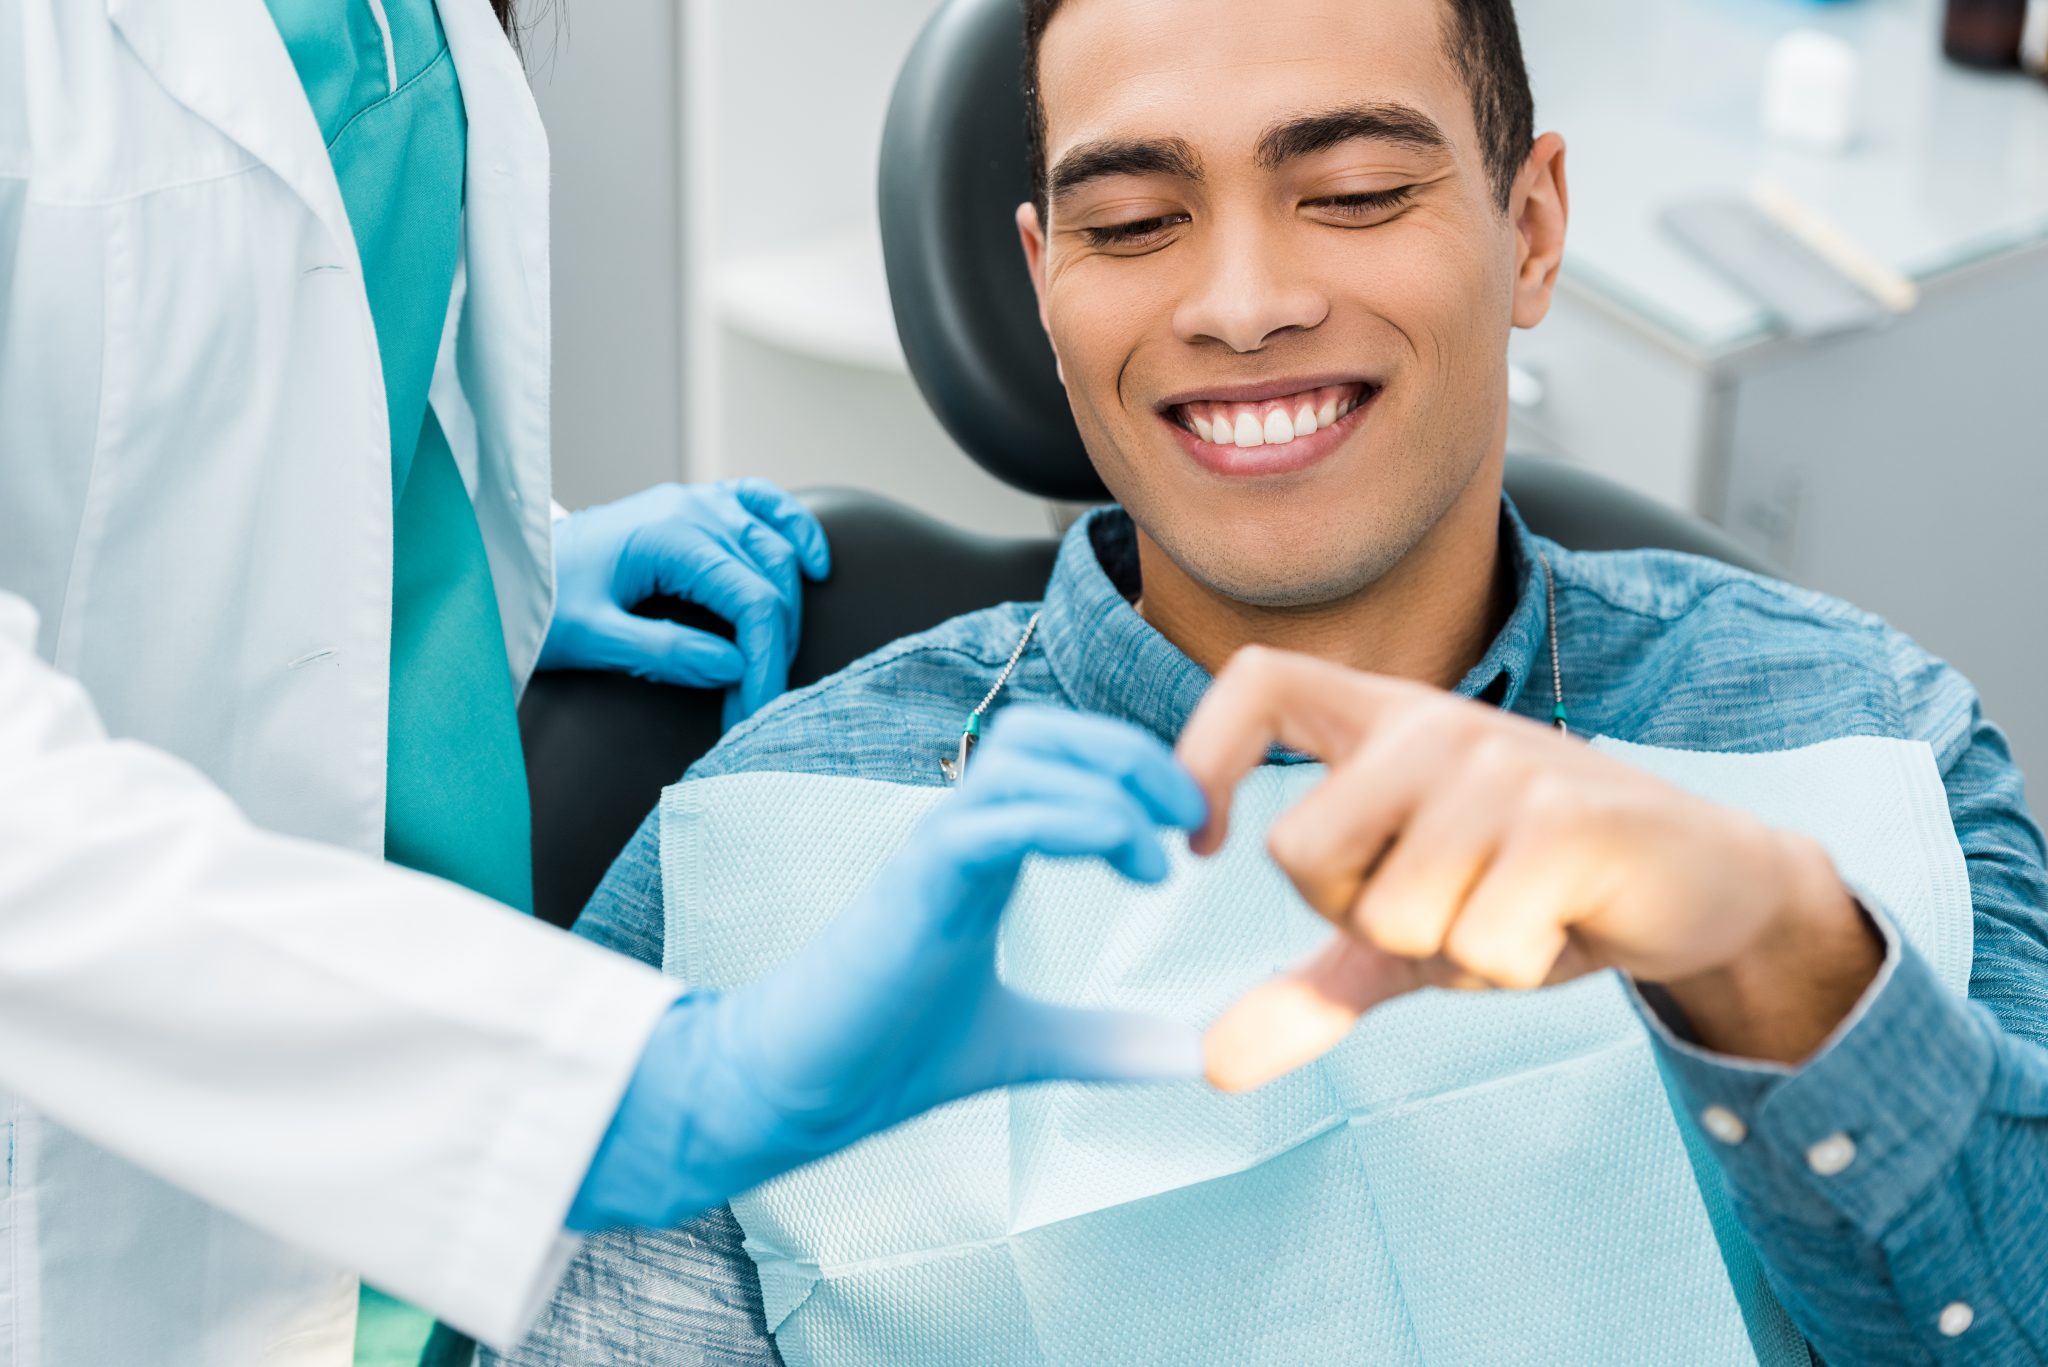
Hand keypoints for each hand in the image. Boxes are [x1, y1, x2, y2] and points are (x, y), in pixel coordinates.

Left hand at [540, 480, 830, 724]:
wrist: (506, 562)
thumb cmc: (540, 600)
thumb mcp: (591, 636)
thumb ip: (664, 651)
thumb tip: (735, 666)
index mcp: (670, 536)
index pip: (752, 601)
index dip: (765, 662)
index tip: (757, 713)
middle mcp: (694, 509)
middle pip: (773, 580)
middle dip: (774, 648)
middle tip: (752, 708)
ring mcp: (698, 502)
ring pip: (776, 550)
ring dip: (785, 610)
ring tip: (768, 666)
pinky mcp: (696, 507)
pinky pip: (763, 506)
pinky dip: (795, 531)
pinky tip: (815, 566)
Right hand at [568, 706, 1207, 1230]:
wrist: (795, 1091)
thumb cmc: (887, 1055)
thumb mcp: (1026, 1045)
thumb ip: (1102, 1041)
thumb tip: (1189, 1056)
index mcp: (981, 853)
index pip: (1057, 759)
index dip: (1133, 771)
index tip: (1193, 833)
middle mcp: (958, 833)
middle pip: (1044, 732)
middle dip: (1130, 754)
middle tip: (1193, 818)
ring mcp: (932, 851)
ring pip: (1022, 758)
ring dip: (1110, 783)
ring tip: (1164, 850)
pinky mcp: (915, 884)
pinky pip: (996, 820)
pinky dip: (1071, 821)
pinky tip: (1128, 859)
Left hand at [1176, 648, 1880, 1091]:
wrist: (1707, 884)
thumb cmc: (1538, 890)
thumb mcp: (1412, 934)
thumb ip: (1313, 985)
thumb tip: (1212, 1063)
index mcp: (1383, 721)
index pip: (1258, 682)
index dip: (1202, 754)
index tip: (1203, 844)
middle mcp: (1433, 724)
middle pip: (1299, 852)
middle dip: (1356, 920)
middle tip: (1441, 909)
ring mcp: (1502, 765)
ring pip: (1390, 915)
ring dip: (1448, 953)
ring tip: (1512, 911)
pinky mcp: (1568, 820)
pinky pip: (1476, 945)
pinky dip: (1510, 966)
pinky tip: (1559, 923)